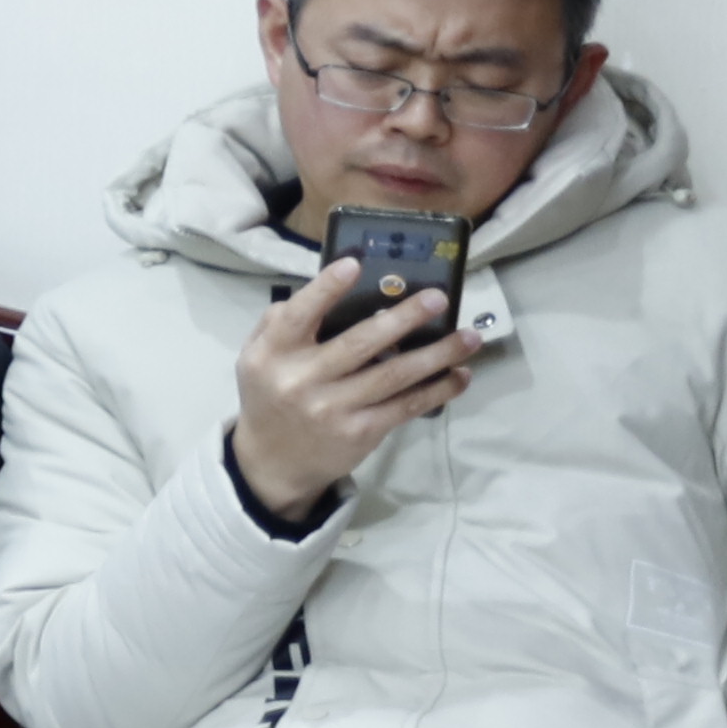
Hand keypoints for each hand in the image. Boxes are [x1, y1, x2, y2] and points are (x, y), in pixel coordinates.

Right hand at [228, 263, 475, 524]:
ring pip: (394, 375)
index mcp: (272, 355)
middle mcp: (301, 381)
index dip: (325, 290)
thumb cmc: (270, 396)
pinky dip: (438, 390)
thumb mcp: (256, 359)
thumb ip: (277, 325)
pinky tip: (460, 375)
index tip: (355, 265)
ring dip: (437, 354)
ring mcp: (333, 409)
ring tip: (470, 336)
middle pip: (359, 344)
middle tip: (437, 298)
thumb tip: (318, 289)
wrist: (272, 462)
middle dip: (403, 318)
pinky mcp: (361, 431)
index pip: (296, 316)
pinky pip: (406, 405)